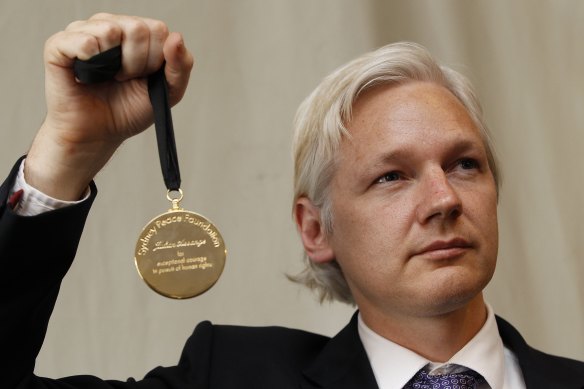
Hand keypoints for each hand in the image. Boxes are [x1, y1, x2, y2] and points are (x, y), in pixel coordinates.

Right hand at [25, 13, 193, 199]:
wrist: (98, 135)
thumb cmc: (129, 110)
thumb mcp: (168, 91)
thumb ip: (181, 65)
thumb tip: (176, 37)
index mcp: (136, 33)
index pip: (158, 29)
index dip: (156, 60)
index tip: (144, 77)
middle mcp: (110, 25)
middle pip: (138, 28)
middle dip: (138, 63)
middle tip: (124, 79)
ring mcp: (83, 32)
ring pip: (111, 28)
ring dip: (115, 64)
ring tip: (108, 77)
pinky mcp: (59, 45)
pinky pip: (80, 39)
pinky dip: (89, 55)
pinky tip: (88, 70)